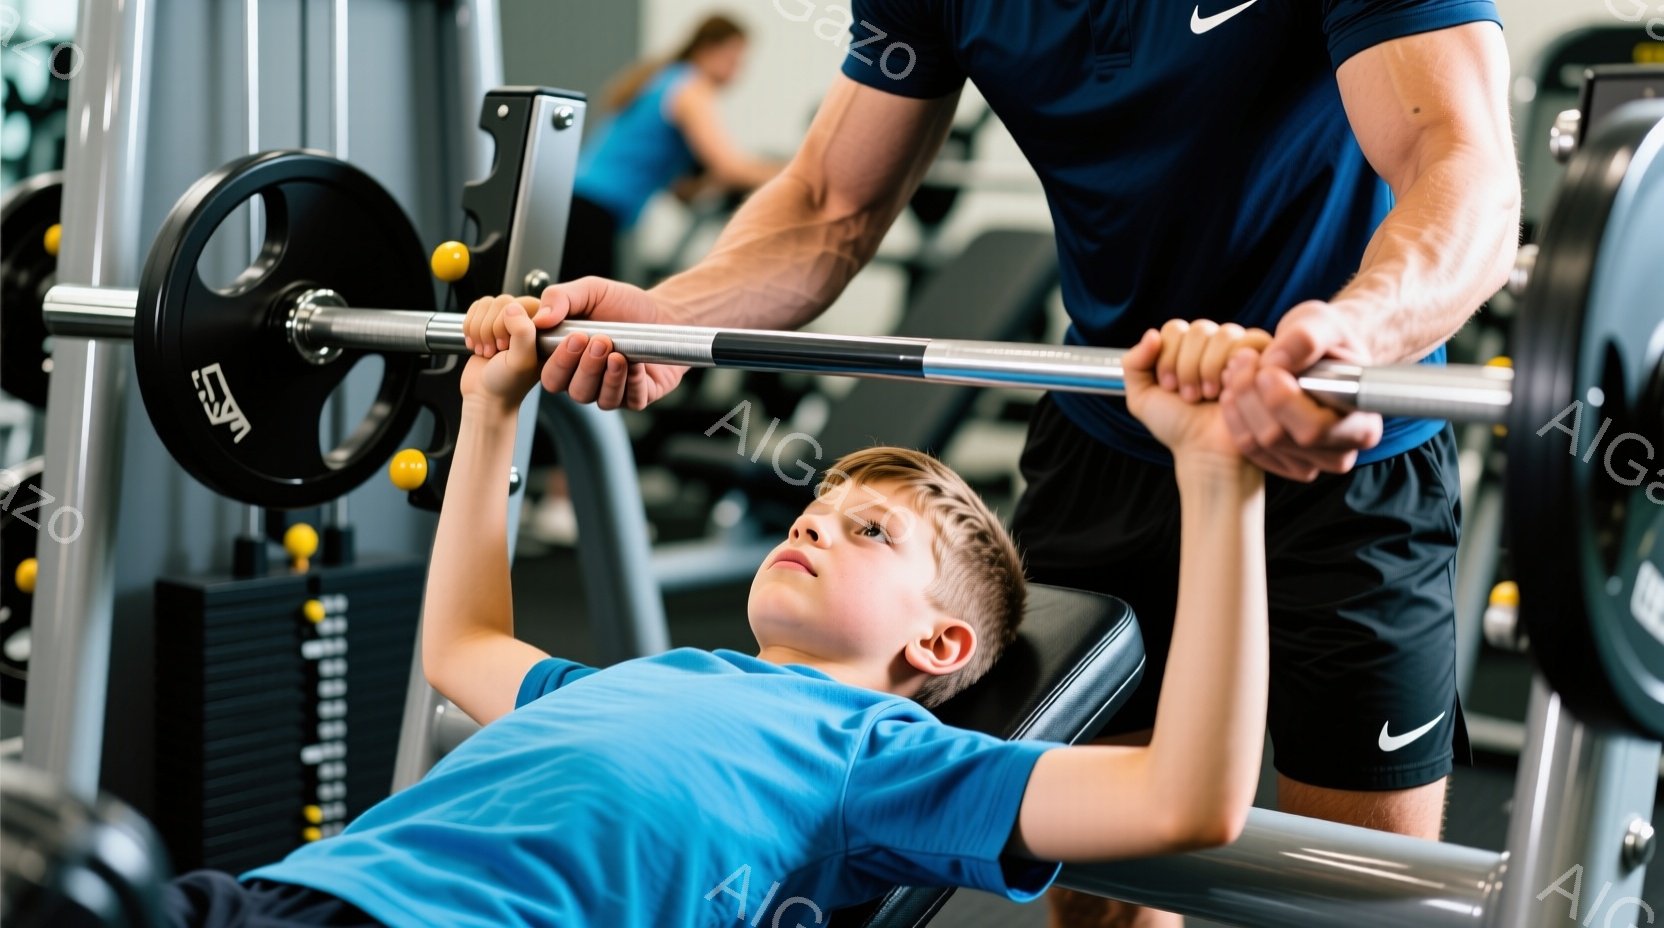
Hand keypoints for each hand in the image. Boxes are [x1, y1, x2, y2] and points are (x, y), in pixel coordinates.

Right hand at [461, 295, 550, 408]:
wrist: (484, 398)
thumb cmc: (506, 386)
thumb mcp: (521, 361)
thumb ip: (523, 332)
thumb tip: (511, 307)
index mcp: (542, 330)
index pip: (524, 304)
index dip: (508, 322)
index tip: (506, 344)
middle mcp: (526, 324)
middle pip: (502, 302)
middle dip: (491, 328)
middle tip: (496, 350)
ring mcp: (506, 323)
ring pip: (487, 304)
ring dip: (479, 329)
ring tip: (487, 350)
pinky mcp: (488, 324)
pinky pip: (476, 309)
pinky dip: (470, 327)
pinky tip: (477, 345)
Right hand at [536, 278, 688, 410]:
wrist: (664, 312)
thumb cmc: (623, 304)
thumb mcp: (590, 290)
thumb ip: (560, 298)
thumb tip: (539, 318)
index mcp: (566, 357)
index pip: (549, 374)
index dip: (559, 362)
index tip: (576, 336)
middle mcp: (584, 378)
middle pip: (572, 391)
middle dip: (586, 368)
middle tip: (601, 342)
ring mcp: (610, 390)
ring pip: (599, 399)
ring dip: (608, 377)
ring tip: (618, 353)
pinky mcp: (636, 396)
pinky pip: (630, 401)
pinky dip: (632, 383)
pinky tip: (636, 364)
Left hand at [1124, 328, 1243, 461]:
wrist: (1206, 450)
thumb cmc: (1177, 426)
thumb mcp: (1141, 397)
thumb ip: (1133, 363)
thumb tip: (1152, 334)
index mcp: (1185, 349)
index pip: (1175, 329)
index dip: (1168, 357)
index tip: (1169, 387)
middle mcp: (1212, 346)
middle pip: (1199, 329)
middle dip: (1188, 365)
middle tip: (1188, 396)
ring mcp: (1238, 352)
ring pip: (1224, 334)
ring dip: (1209, 368)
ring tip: (1207, 395)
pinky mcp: (1262, 360)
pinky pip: (1250, 341)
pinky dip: (1233, 365)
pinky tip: (1228, 388)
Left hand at [1220, 301, 1383, 481]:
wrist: (1318, 358)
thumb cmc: (1326, 341)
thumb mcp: (1323, 323)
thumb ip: (1306, 337)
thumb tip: (1276, 361)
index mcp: (1361, 424)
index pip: (1315, 428)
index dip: (1282, 399)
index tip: (1266, 366)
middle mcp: (1339, 454)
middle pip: (1278, 437)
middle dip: (1251, 393)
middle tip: (1244, 357)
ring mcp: (1309, 464)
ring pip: (1257, 441)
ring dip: (1239, 399)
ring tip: (1238, 366)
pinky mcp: (1281, 464)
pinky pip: (1246, 446)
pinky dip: (1234, 414)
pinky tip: (1235, 388)